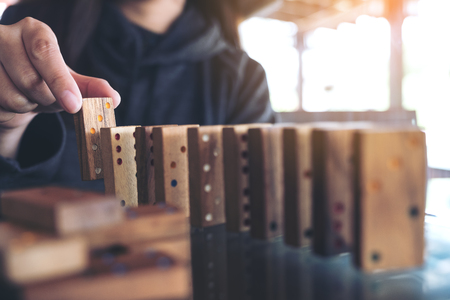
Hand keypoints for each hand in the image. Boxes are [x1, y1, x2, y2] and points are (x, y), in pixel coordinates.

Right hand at [0, 17, 120, 129]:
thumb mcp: (68, 82)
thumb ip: (91, 89)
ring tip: (26, 96)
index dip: (60, 81)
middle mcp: (3, 35)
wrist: (9, 89)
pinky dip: (10, 111)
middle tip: (47, 97)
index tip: (74, 105)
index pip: (45, 51)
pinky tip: (9, 100)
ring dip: (27, 107)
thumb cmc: (42, 79)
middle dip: (47, 100)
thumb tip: (113, 98)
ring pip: (14, 97)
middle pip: (32, 81)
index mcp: (33, 31)